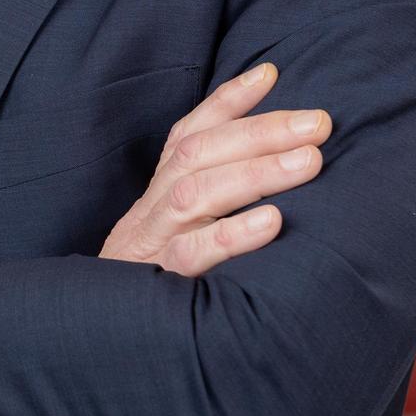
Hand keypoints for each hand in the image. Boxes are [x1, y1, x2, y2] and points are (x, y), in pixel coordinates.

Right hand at [99, 62, 329, 272]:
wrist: (98, 342)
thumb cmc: (158, 279)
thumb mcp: (177, 230)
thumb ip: (215, 195)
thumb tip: (279, 159)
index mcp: (160, 191)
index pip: (190, 132)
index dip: (228, 100)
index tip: (272, 73)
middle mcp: (154, 208)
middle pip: (200, 154)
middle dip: (261, 132)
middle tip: (318, 124)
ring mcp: (153, 243)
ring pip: (196, 194)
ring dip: (256, 173)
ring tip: (309, 161)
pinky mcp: (159, 282)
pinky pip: (191, 254)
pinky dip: (231, 235)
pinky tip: (272, 223)